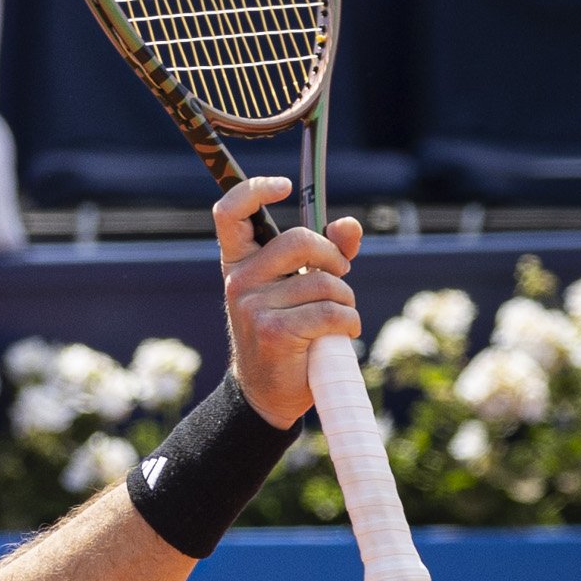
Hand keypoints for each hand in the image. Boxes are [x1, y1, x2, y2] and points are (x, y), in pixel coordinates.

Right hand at [214, 175, 362, 427]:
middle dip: (333, 259)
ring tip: (337, 318)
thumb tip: (349, 225)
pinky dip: (349, 323)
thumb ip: (326, 253)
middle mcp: (238, 280)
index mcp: (238, 262)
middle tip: (340, 277)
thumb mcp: (300, 288)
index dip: (255, 190)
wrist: (267, 392)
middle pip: (299, 241)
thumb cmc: (287, 333)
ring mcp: (252, 306)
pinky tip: (341, 334)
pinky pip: (331, 312)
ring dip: (346, 301)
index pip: (230, 212)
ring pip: (324, 283)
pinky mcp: (274, 331)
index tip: (284, 187)